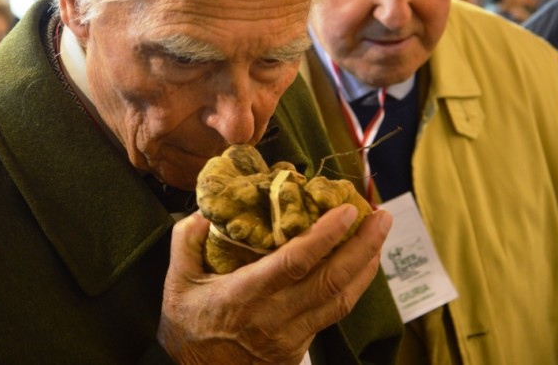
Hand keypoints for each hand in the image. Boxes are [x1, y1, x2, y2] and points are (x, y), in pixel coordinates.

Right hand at [157, 205, 392, 364]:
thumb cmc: (185, 328)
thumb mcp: (175, 281)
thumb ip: (186, 239)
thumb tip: (205, 210)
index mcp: (245, 296)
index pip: (296, 262)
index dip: (326, 235)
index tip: (347, 210)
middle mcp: (275, 317)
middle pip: (331, 281)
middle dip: (363, 246)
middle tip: (381, 216)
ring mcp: (291, 337)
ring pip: (341, 300)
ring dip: (366, 266)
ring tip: (378, 235)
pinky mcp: (299, 348)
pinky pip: (333, 314)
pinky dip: (353, 286)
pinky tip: (359, 266)